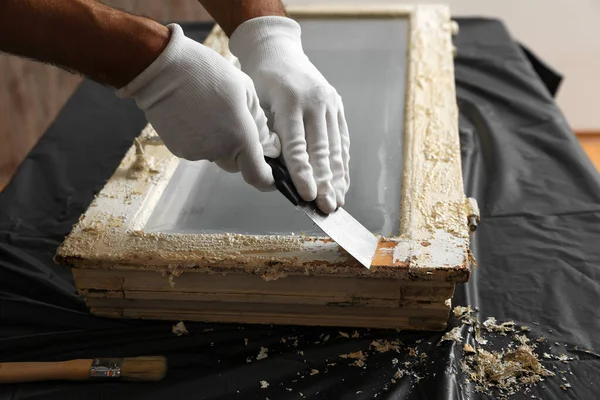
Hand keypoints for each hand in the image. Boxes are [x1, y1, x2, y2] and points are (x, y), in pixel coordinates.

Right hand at [117, 24, 280, 190]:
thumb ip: (259, 122)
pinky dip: (200, 139)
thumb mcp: (245, 90)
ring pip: (216, 156)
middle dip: (241, 152)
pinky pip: (197, 150)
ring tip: (211, 112)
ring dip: (219, 143)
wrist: (161, 69)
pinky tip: (194, 116)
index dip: (266, 179)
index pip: (258, 176)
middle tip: (235, 123)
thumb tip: (268, 145)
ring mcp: (196, 153)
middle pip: (237, 165)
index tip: (270, 174)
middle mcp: (219, 151)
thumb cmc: (207, 73)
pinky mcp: (178, 150)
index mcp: (240, 137)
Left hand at [229, 16, 349, 213]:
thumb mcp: (255, 103)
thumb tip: (275, 172)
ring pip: (335, 148)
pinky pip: (342, 140)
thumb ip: (266, 135)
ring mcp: (330, 104)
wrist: (278, 51)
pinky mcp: (338, 107)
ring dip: (337, 178)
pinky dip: (342, 164)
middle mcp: (315, 102)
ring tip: (337, 202)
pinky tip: (342, 183)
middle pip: (321, 150)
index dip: (303, 173)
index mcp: (291, 102)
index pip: (297, 146)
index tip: (307, 195)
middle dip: (325, 183)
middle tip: (326, 207)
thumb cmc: (260, 81)